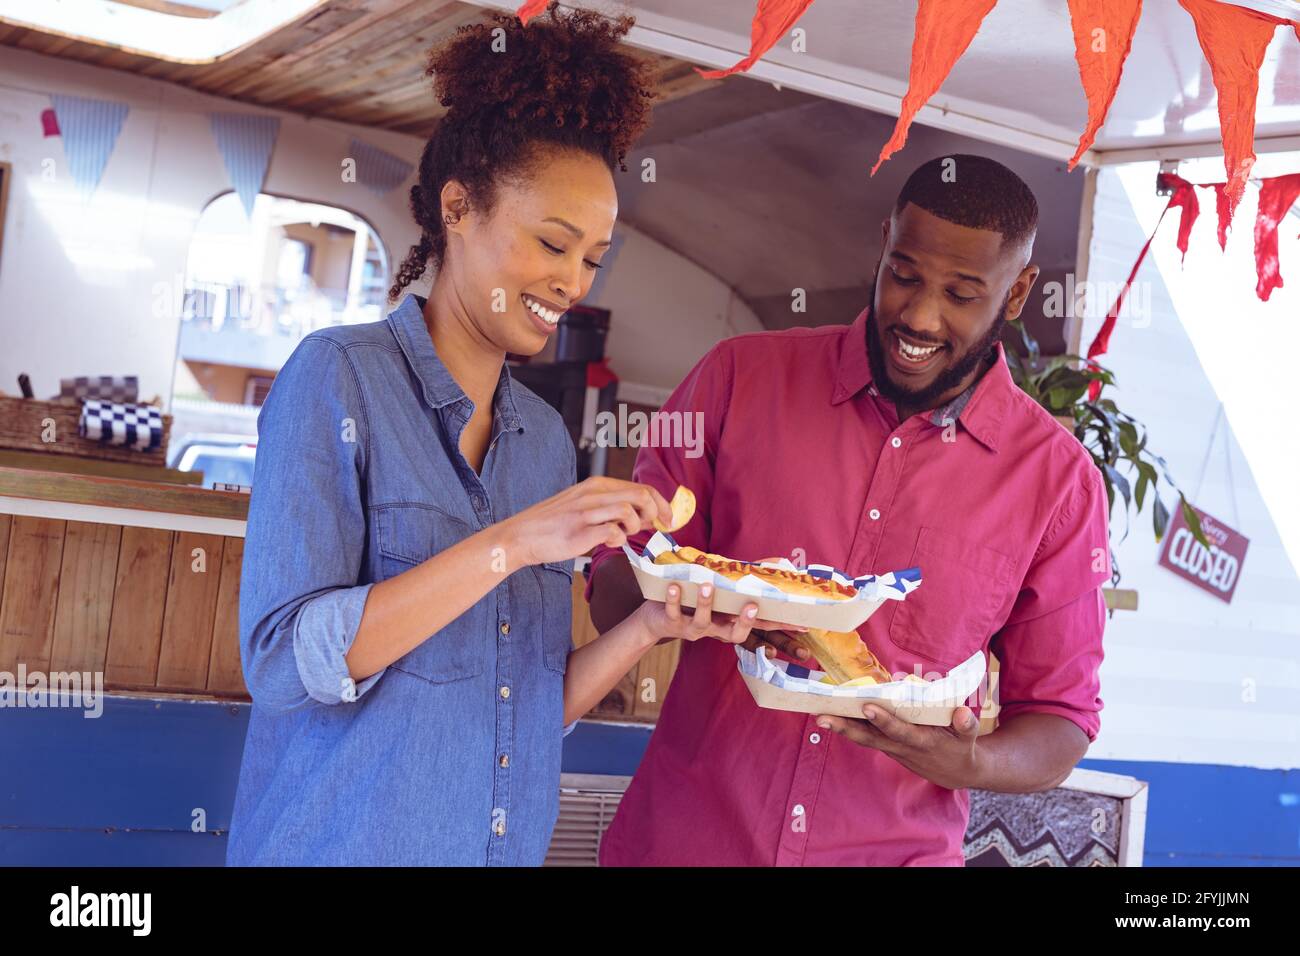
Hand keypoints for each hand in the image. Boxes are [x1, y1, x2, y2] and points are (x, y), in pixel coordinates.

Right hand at [501, 477, 671, 567]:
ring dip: (635, 527)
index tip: (668, 519)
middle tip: (656, 528)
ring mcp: (586, 512)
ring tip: (624, 535)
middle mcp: (593, 494)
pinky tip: (609, 543)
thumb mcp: (585, 506)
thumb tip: (647, 516)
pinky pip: (612, 533)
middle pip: (640, 496)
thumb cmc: (555, 524)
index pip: (641, 487)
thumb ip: (614, 508)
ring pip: (628, 512)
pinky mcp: (580, 532)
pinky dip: (618, 540)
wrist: (522, 535)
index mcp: (597, 485)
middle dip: (656, 513)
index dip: (661, 503)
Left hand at [636, 581, 803, 646]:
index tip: (802, 625)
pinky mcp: (672, 623)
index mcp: (730, 620)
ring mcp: (693, 628)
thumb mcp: (722, 589)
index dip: (780, 626)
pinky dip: (675, 600)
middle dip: (744, 623)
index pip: (760, 625)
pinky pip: (674, 613)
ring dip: (705, 604)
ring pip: (702, 623)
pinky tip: (676, 586)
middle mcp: (715, 628)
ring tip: (707, 586)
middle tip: (751, 607)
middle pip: (735, 634)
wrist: (655, 620)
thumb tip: (779, 561)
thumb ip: (748, 575)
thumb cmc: (694, 600)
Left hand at [815, 704, 982, 790]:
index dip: (885, 721)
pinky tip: (833, 715)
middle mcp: (902, 747)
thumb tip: (963, 713)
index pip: (900, 731)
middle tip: (822, 717)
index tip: (869, 707)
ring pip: (864, 738)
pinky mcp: (887, 746)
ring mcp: (892, 748)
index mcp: (922, 742)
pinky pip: (866, 736)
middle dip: (846, 728)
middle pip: (870, 738)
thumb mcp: (969, 738)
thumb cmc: (961, 748)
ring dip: (841, 728)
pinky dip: (849, 727)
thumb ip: (966, 725)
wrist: (956, 773)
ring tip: (819, 716)